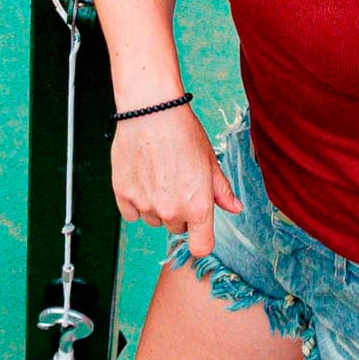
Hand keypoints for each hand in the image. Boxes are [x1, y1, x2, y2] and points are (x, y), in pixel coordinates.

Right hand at [110, 105, 241, 259]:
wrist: (151, 111)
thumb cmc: (184, 132)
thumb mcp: (210, 161)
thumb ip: (222, 190)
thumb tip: (235, 208)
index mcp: (198, 206)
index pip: (201, 247)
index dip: (201, 238)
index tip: (198, 227)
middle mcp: (171, 211)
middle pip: (177, 228)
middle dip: (180, 211)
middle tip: (178, 182)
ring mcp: (145, 205)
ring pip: (154, 219)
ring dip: (157, 206)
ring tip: (159, 175)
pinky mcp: (123, 196)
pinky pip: (131, 213)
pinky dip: (136, 201)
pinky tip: (142, 177)